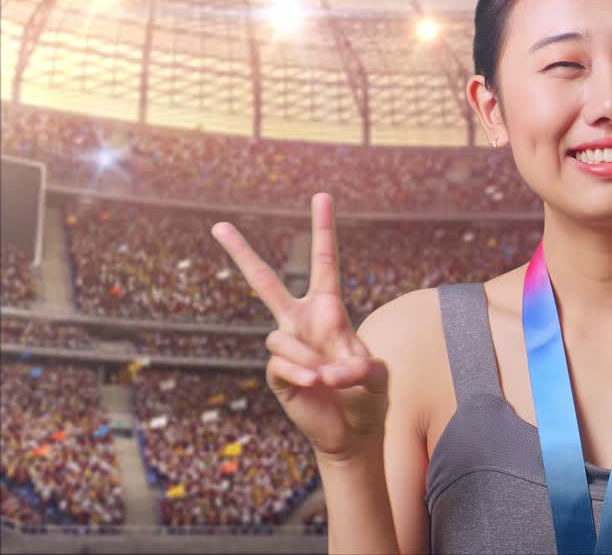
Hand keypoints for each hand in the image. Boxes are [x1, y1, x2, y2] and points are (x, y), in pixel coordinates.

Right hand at [211, 192, 388, 462]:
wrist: (352, 432)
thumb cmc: (369, 396)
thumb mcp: (378, 376)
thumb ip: (361, 368)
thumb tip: (328, 371)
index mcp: (330, 310)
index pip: (324, 262)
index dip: (323, 230)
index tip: (321, 195)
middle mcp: (301, 322)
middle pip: (265, 282)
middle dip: (241, 254)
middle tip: (218, 225)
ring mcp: (286, 347)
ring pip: (280, 337)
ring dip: (310, 359)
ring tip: (331, 379)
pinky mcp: (276, 373)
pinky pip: (280, 364)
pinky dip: (303, 375)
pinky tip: (317, 386)